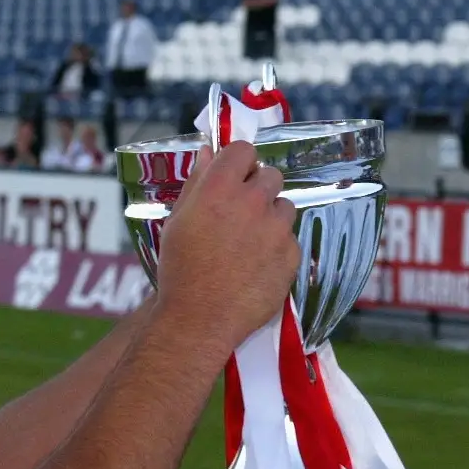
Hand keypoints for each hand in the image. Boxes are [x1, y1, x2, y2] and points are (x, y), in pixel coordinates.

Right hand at [152, 141, 298, 356]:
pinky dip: (278, 248)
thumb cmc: (180, 269)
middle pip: (270, 175)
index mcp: (219, 188)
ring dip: (271, 217)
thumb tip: (209, 152)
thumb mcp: (177, 220)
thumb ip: (197, 182)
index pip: (244, 150)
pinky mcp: (291, 254)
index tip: (235, 177)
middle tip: (242, 213)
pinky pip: (290, 239)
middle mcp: (252, 202)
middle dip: (258, 189)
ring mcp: (276, 228)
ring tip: (250, 243)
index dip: (239, 162)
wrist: (199, 318)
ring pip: (284, 206)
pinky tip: (258, 265)